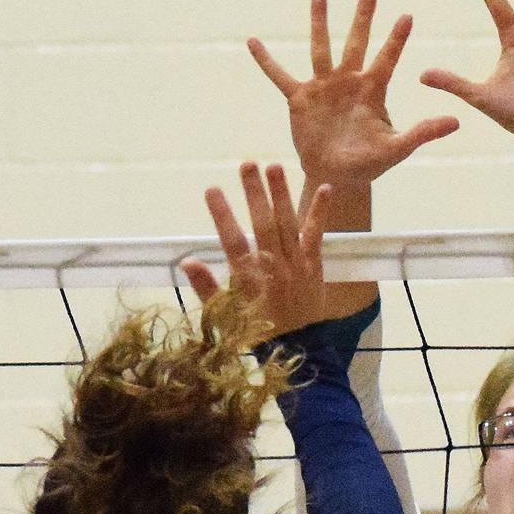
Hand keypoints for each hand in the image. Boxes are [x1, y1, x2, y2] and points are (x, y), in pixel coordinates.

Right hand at [180, 161, 329, 339]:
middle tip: (246, 164)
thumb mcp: (225, 317)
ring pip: (287, 224)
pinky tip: (325, 188)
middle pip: (262, 224)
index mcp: (249, 281)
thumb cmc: (255, 331)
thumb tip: (187, 262)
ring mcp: (296, 264)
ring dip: (281, 193)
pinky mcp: (313, 265)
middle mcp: (274, 268)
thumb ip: (207, 289)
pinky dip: (320, 212)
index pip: (232, 242)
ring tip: (274, 165)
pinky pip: (316, 235)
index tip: (212, 189)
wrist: (297, 350)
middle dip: (254, 193)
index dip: (222, 215)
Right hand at [249, 0, 457, 210]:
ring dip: (320, 22)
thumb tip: (457, 121)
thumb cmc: (368, 164)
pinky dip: (266, 61)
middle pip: (356, 43)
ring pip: (321, 48)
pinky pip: (280, 76)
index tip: (407, 16)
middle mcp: (349, 81)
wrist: (336, 175)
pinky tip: (253, 42)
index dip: (396, 40)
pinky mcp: (300, 99)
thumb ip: (423, 133)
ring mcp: (323, 87)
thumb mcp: (397, 149)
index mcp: (373, 91)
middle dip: (363, 18)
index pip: (387, 59)